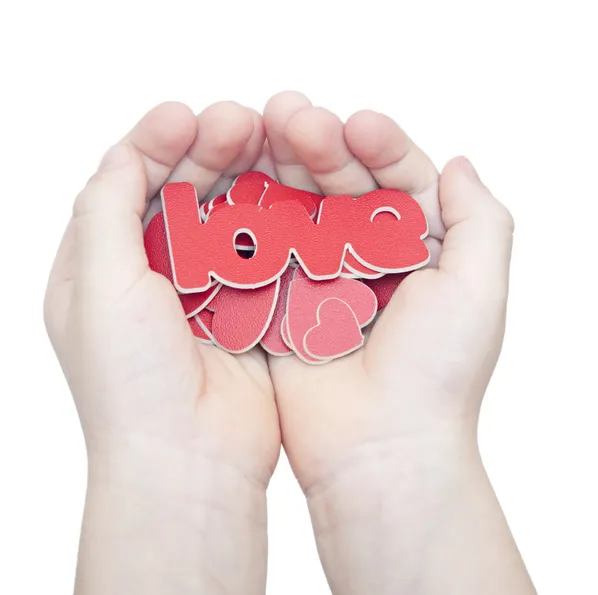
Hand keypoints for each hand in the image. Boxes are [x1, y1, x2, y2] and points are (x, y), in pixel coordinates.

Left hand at [44, 101, 279, 594]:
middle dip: (206, 152)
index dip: (154, 142)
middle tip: (241, 121)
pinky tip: (290, 192)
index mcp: (101, 269)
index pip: (125, 185)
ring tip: (270, 143)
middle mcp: (151, 277)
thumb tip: (122, 153)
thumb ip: (104, 212)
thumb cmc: (131, 383)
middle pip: (179, 194)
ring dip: (244, 179)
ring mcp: (203, 294)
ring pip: (225, 217)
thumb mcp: (97, 287)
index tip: (187, 115)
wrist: (191, 461)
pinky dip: (274, 221)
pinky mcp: (247, 311)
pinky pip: (261, 253)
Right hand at [263, 92, 534, 593]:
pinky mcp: (279, 300)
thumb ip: (480, 218)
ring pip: (297, 207)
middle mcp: (368, 259)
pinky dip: (249, 213)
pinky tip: (234, 180)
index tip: (354, 124)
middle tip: (286, 114)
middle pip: (341, 185)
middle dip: (318, 146)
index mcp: (418, 250)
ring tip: (255, 129)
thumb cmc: (436, 373)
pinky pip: (261, 247)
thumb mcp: (477, 288)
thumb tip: (458, 162)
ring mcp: (319, 277)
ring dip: (278, 168)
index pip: (398, 178)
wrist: (377, 449)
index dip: (378, 145)